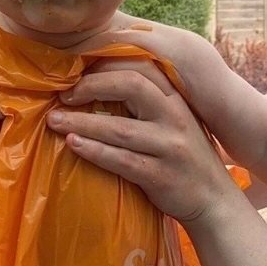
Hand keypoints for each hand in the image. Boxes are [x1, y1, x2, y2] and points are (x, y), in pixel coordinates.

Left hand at [46, 65, 230, 223]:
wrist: (213, 200)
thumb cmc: (184, 156)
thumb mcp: (175, 121)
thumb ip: (150, 102)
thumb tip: (101, 81)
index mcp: (176, 98)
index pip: (140, 66)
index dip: (105, 66)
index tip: (77, 73)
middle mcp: (175, 117)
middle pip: (130, 86)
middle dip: (91, 86)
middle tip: (63, 95)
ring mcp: (170, 147)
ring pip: (120, 128)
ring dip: (82, 122)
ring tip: (53, 121)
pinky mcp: (161, 176)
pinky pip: (122, 160)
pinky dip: (94, 151)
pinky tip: (73, 144)